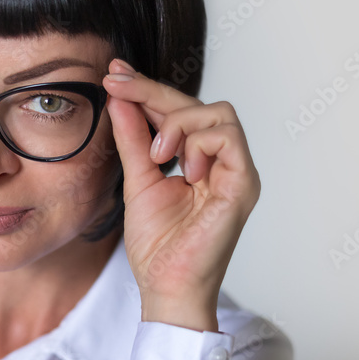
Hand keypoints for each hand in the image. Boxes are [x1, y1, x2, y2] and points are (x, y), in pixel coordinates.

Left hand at [102, 58, 260, 331]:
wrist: (166, 285)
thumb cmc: (158, 245)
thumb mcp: (137, 180)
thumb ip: (133, 140)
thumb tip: (119, 99)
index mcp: (199, 160)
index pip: (178, 110)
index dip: (147, 89)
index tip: (114, 74)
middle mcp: (222, 161)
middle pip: (196, 103)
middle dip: (152, 91)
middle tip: (116, 85)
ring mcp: (236, 171)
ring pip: (216, 112)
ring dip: (178, 124)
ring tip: (157, 155)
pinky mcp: (244, 183)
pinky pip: (228, 136)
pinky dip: (198, 143)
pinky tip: (180, 168)